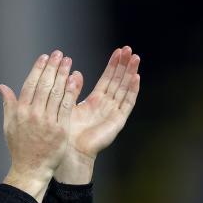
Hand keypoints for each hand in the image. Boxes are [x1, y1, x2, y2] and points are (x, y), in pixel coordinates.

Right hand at [0, 50, 79, 201]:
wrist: (31, 169)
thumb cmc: (20, 148)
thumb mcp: (9, 126)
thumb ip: (8, 104)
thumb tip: (1, 87)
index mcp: (20, 112)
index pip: (30, 84)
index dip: (38, 69)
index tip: (45, 57)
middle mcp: (33, 115)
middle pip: (44, 85)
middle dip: (52, 67)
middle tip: (59, 54)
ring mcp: (48, 122)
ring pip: (56, 93)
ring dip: (63, 75)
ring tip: (68, 62)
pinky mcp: (60, 129)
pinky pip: (67, 106)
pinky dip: (71, 92)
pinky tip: (75, 80)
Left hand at [55, 46, 140, 183]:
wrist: (70, 153)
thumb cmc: (66, 134)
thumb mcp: (67, 106)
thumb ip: (72, 90)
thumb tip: (76, 73)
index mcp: (94, 102)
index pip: (107, 80)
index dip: (113, 66)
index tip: (118, 51)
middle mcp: (106, 107)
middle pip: (118, 82)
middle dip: (124, 65)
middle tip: (129, 49)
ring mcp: (113, 113)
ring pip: (125, 89)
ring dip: (130, 73)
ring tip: (135, 58)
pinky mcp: (117, 121)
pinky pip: (127, 103)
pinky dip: (132, 90)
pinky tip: (136, 77)